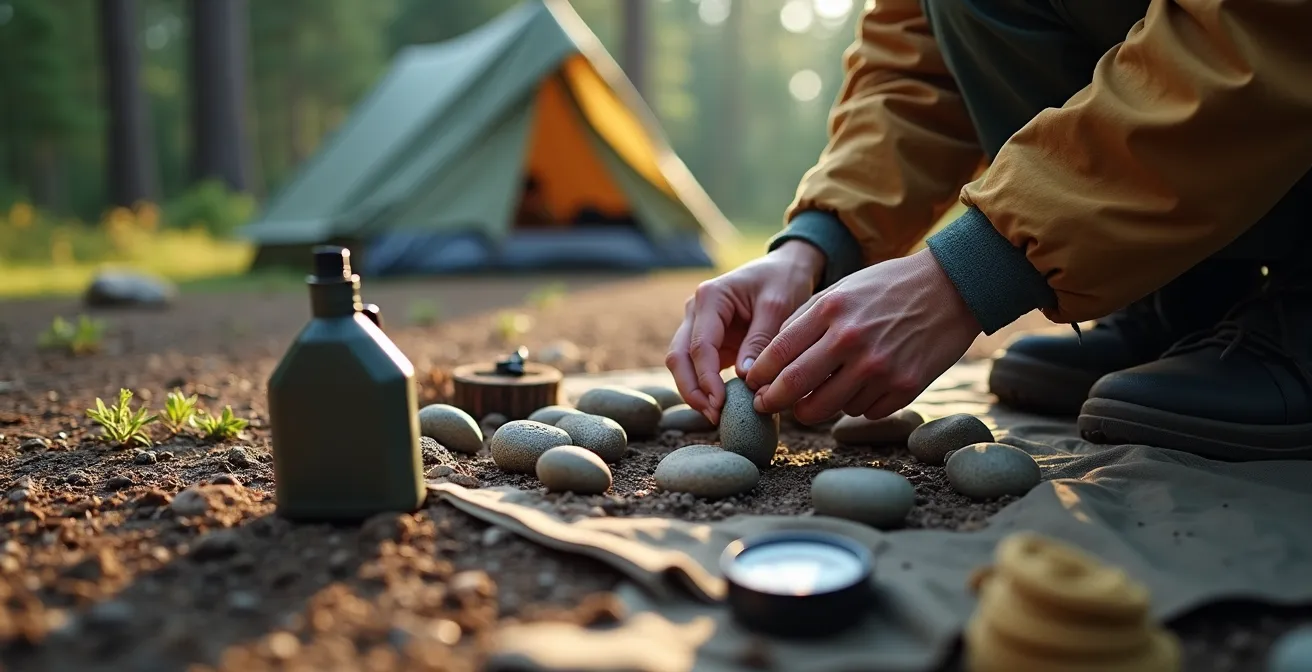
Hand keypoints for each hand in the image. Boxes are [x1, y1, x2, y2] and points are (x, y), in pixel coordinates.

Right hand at [666, 241, 825, 423]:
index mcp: (710, 298)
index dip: (706, 378)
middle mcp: (696, 311)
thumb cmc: (783, 281)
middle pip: (678, 357)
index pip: (700, 345)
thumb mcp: (778, 307)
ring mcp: (698, 326)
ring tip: (715, 416)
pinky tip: (720, 407)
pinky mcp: (708, 341)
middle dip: (692, 389)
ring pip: (681, 364)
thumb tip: (744, 378)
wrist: (785, 268)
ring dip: (694, 391)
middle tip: (713, 416)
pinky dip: (704, 387)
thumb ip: (760, 340)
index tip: (719, 403)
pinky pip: (697, 367)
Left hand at [744, 248, 981, 423]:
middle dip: (773, 402)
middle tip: (766, 406)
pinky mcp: (905, 387)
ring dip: (815, 407)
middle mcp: (852, 340)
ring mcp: (879, 367)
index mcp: (832, 310)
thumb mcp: (842, 290)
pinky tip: (863, 385)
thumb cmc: (889, 288)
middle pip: (795, 387)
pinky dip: (857, 404)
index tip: (752, 385)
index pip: (779, 353)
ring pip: (827, 408)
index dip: (760, 376)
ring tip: (816, 395)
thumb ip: (805, 320)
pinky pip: (864, 411)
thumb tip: (771, 360)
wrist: (952, 288)